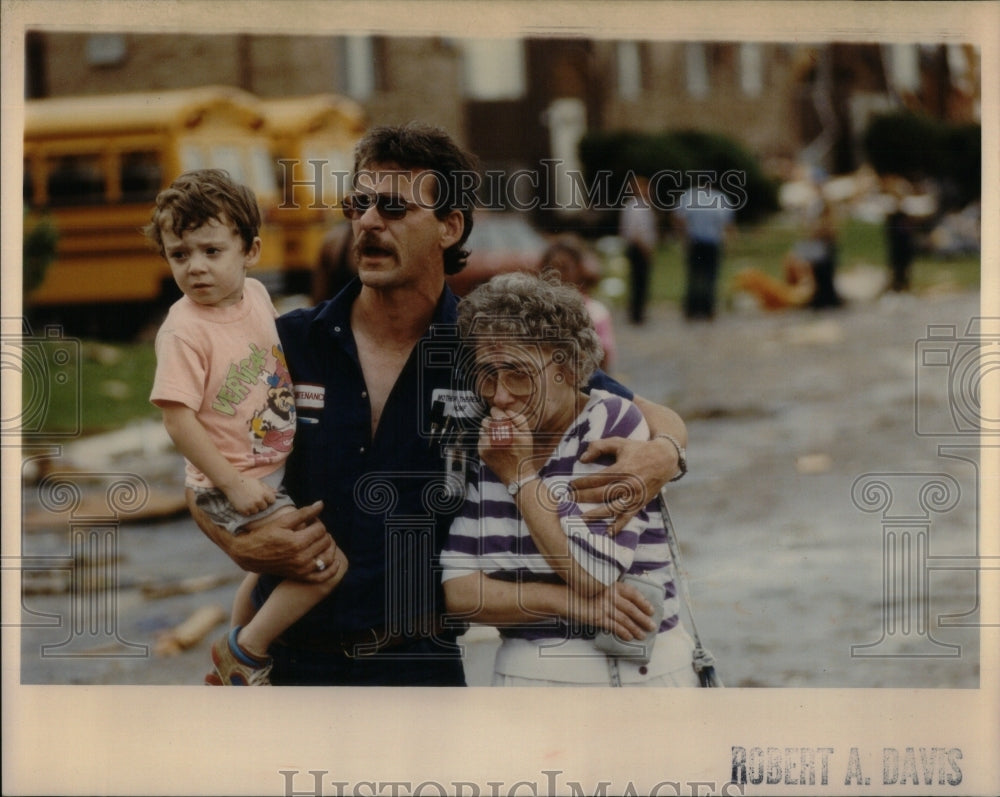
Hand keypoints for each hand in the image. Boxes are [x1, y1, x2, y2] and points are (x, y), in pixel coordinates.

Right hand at [222, 476, 275, 515]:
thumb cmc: (246, 481)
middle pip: (264, 507)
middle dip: (260, 504)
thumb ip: (268, 488)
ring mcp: (251, 506)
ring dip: (253, 508)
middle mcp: (259, 501)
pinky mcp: (243, 510)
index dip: (268, 499)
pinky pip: (248, 514)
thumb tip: (277, 492)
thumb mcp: (258, 482)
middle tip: (253, 498)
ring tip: (248, 501)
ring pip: (256, 511)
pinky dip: (246, 510)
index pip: (272, 501)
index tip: (263, 497)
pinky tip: (243, 504)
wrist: (232, 483)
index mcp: (264, 493)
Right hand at [223, 501, 339, 583]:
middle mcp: (301, 558)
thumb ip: (304, 513)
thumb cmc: (265, 535)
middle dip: (322, 533)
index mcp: (297, 542)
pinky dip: (332, 569)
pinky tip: (335, 560)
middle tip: (314, 529)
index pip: (320, 529)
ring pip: (328, 557)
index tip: (311, 520)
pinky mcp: (300, 576)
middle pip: (325, 542)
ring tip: (323, 540)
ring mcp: (302, 570)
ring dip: (330, 547)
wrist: (249, 554)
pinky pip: (322, 577)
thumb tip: (321, 504)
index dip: (317, 522)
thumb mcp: (283, 521)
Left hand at [477, 409, 537, 483]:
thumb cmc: (523, 453)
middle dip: (492, 421)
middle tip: (498, 428)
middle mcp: (496, 437)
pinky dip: (486, 440)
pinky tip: (494, 446)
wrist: (517, 474)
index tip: (498, 414)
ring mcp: (487, 445)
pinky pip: (480, 439)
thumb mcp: (527, 435)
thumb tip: (506, 410)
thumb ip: (519, 419)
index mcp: (509, 431)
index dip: (497, 412)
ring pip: (482, 429)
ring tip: (497, 438)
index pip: (495, 413)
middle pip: (486, 420)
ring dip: (488, 431)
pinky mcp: (482, 452)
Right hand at [568, 580, 655, 639]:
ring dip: (636, 628)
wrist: (568, 598)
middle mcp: (610, 595)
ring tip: (643, 635)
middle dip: (643, 619)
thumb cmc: (587, 593)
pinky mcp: (598, 617)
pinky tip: (629, 637)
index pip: (633, 594)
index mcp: (613, 585)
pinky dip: (623, 632)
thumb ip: (615, 592)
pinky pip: (614, 626)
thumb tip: (632, 605)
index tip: (652, 610)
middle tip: (652, 626)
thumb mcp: (602, 588)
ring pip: (624, 619)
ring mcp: (604, 606)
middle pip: (631, 608)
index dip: (644, 602)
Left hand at [572, 436, 674, 533]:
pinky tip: (608, 532)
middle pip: (601, 494)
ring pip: (612, 509)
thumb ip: (599, 447)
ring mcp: (634, 496)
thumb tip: (582, 458)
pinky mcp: (640, 503)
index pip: (596, 479)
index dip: (581, 483)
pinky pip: (628, 517)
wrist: (665, 458)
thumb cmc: (639, 449)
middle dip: (583, 498)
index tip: (569, 486)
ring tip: (581, 519)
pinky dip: (618, 526)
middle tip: (569, 500)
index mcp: (622, 469)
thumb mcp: (619, 443)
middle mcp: (628, 485)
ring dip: (596, 515)